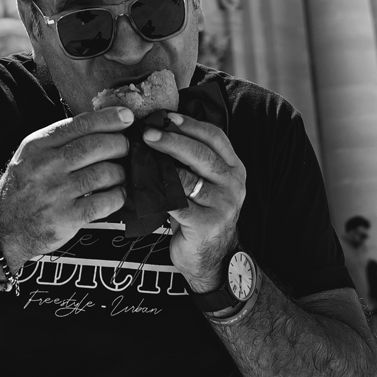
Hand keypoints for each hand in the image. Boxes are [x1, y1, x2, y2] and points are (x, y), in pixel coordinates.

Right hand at [0, 107, 130, 273]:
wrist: (4, 227)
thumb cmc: (23, 187)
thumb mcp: (32, 154)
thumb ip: (60, 139)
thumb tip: (102, 123)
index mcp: (38, 145)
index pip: (79, 124)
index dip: (107, 118)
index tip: (126, 116)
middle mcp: (46, 166)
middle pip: (95, 146)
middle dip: (119, 144)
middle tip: (125, 147)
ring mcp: (56, 193)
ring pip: (103, 173)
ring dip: (120, 172)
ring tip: (120, 173)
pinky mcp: (66, 218)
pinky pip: (104, 203)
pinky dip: (117, 196)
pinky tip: (117, 194)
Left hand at [142, 112, 245, 292]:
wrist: (211, 259)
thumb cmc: (201, 215)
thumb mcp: (206, 184)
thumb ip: (193, 161)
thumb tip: (161, 130)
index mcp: (234, 169)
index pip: (215, 137)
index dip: (190, 124)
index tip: (167, 117)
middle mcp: (233, 185)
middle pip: (201, 154)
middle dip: (172, 140)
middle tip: (148, 134)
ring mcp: (223, 206)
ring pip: (187, 179)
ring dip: (161, 167)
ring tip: (142, 159)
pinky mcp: (207, 225)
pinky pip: (177, 203)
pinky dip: (159, 194)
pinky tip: (145, 188)